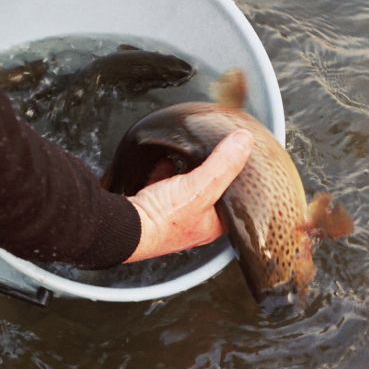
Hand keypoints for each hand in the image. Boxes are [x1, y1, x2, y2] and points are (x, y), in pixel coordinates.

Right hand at [126, 129, 253, 261]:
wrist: (124, 226)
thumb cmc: (163, 219)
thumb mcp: (202, 187)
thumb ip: (224, 163)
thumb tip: (244, 141)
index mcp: (212, 225)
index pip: (234, 202)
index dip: (239, 183)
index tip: (243, 165)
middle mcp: (194, 223)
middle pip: (209, 193)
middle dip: (212, 175)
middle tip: (219, 156)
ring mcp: (172, 216)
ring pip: (186, 189)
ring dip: (188, 171)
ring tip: (194, 154)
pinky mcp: (152, 206)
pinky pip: (162, 184)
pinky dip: (165, 170)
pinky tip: (166, 159)